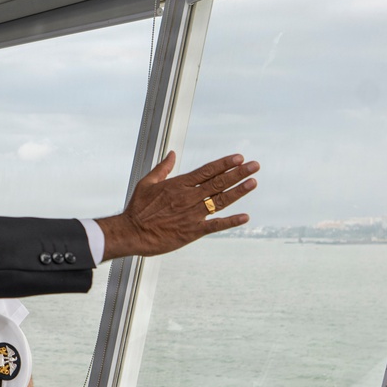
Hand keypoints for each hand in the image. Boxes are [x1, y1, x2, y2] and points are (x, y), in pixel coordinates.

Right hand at [97, 151, 258, 260]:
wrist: (131, 233)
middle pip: (218, 183)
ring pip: (220, 201)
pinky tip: (245, 217)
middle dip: (238, 173)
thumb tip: (172, 154)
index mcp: (178, 184)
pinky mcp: (192, 231)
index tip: (240, 158)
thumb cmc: (137, 208)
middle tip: (255, 165)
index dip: (224, 164)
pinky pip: (215, 225)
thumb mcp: (147, 183)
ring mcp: (191, 215)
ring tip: (253, 182)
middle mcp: (188, 197)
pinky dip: (230, 221)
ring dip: (238, 191)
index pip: (207, 171)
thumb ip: (163, 168)